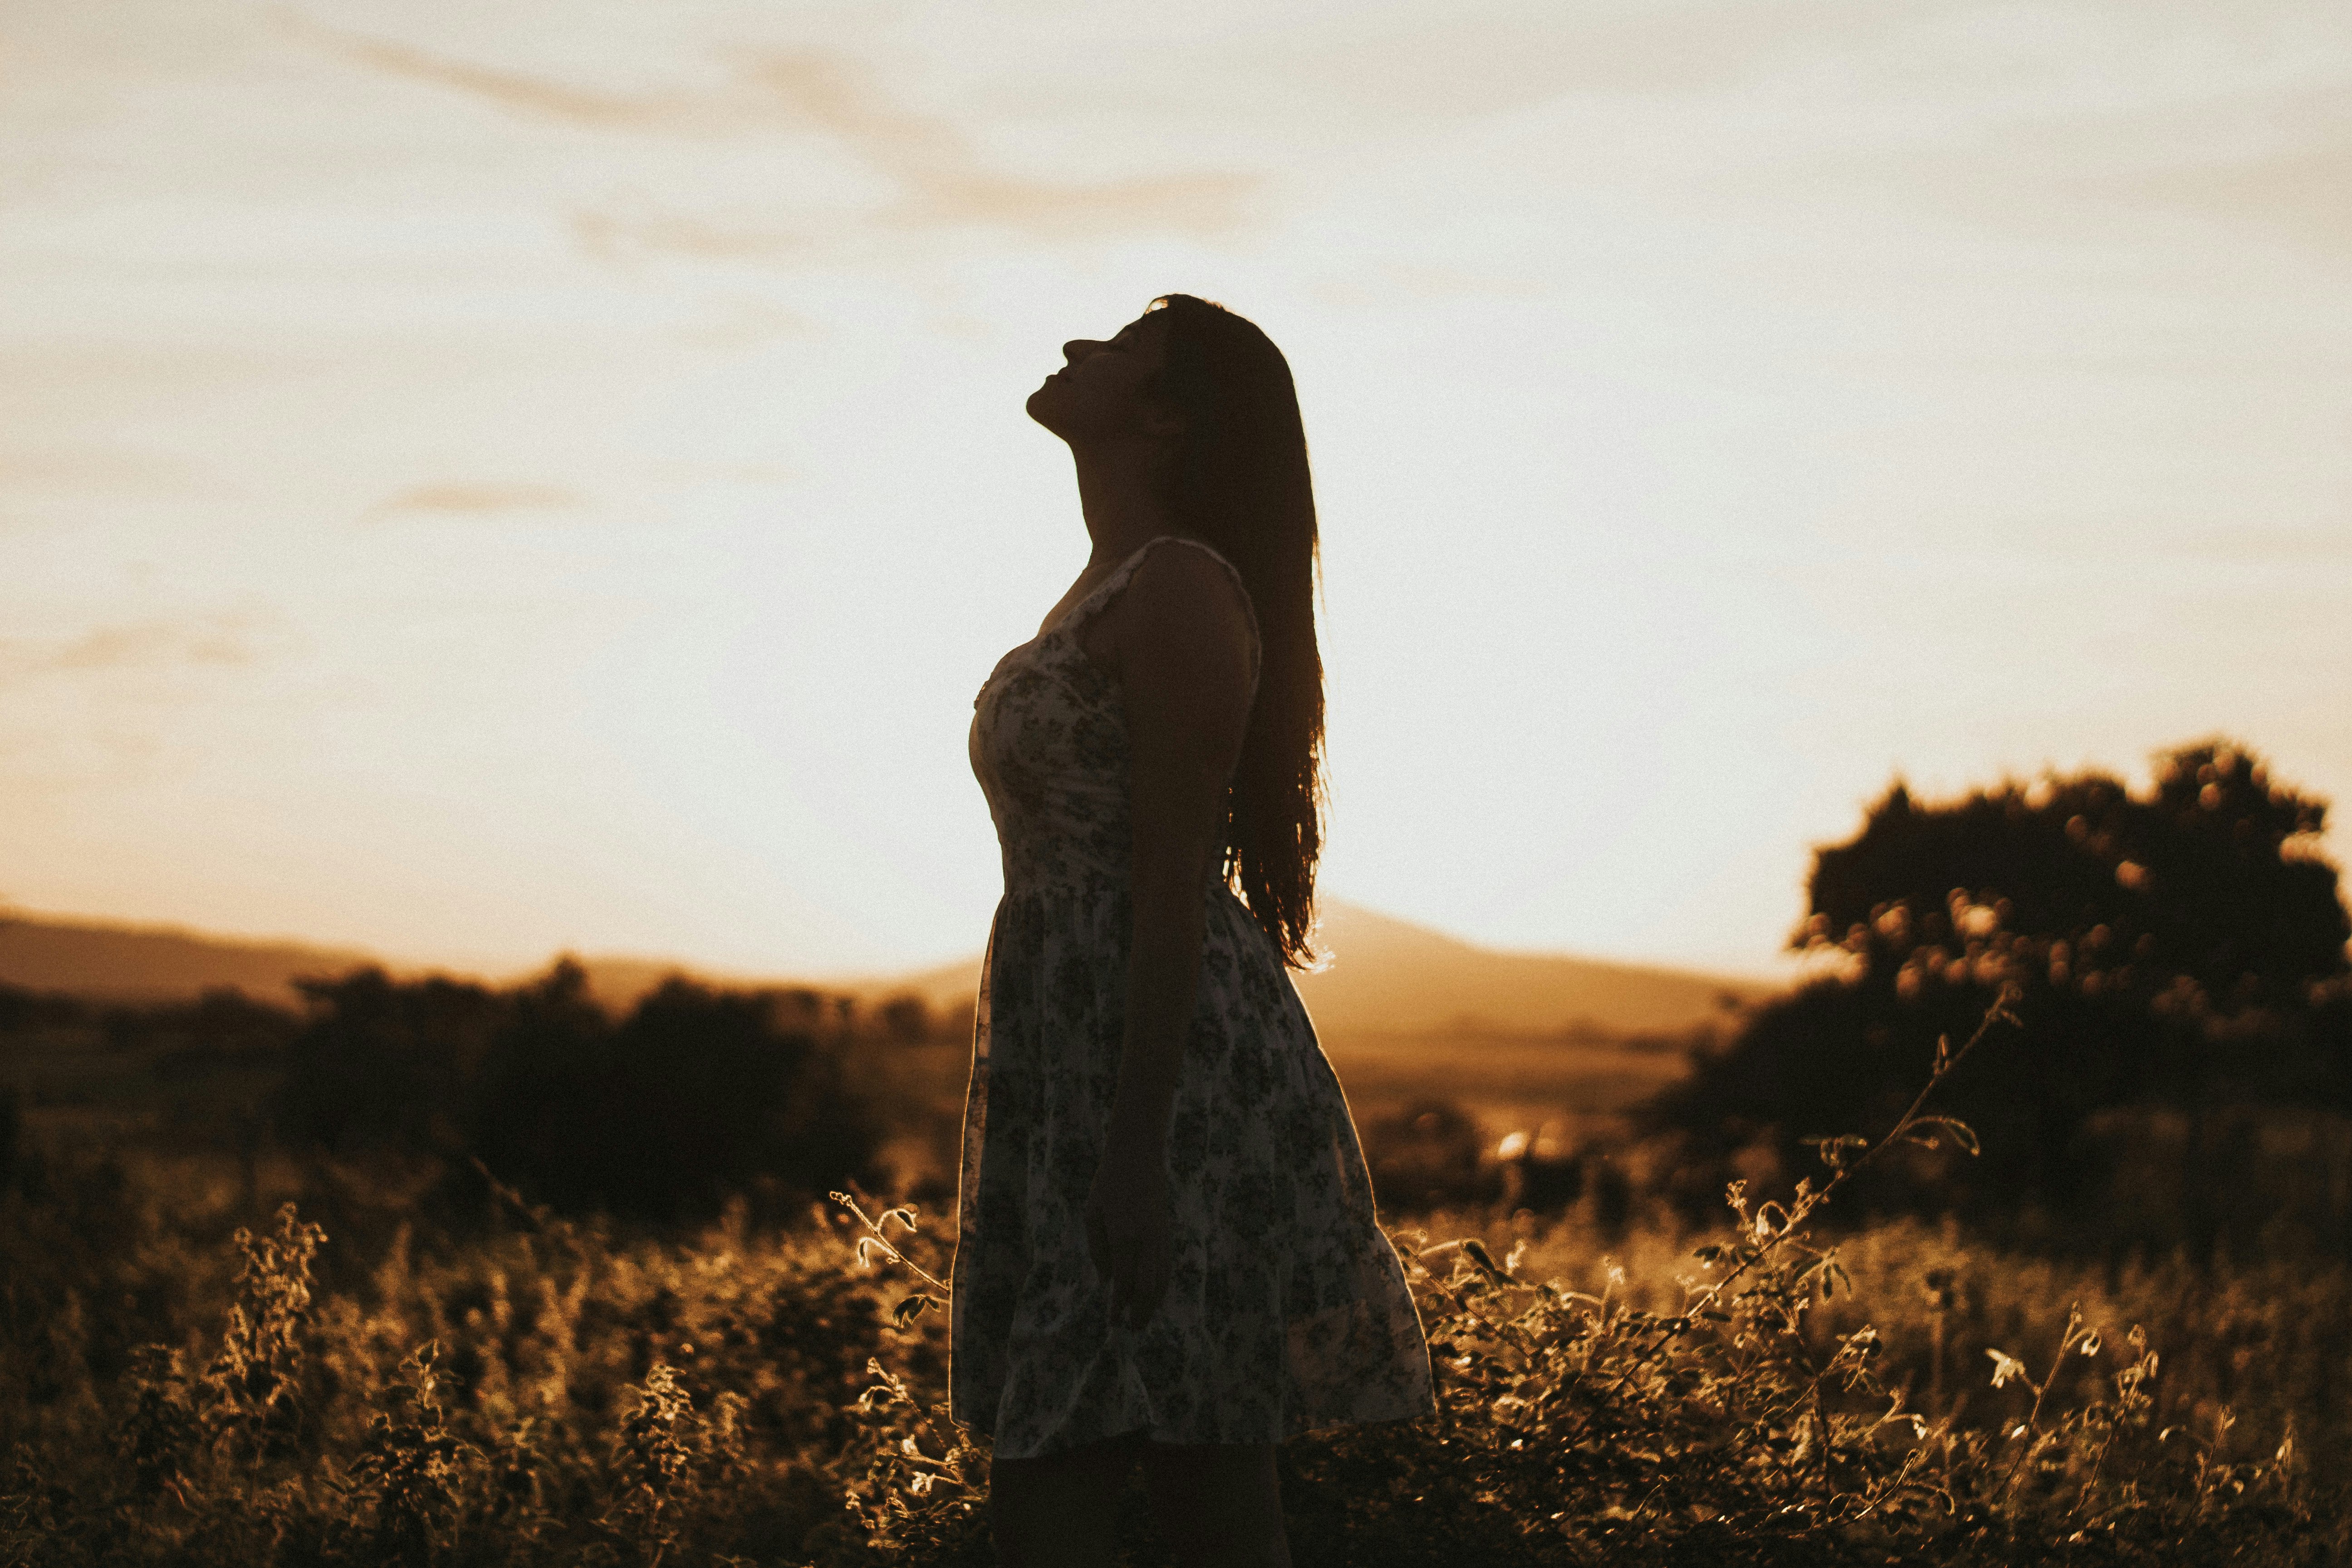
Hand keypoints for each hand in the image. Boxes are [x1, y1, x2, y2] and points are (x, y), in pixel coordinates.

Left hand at [1083, 1140, 1172, 1329]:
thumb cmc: (1108, 1184)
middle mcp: (1146, 1242)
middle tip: (1132, 1329)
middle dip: (1140, 1312)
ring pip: (1162, 1279)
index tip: (1112, 1322)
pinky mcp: (1167, 1232)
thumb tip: (1107, 1281)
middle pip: (1147, 1288)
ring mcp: (1161, 1237)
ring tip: (1144, 1318)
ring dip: (1154, 1302)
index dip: (1118, 1305)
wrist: (1138, 1157)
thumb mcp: (1092, 1214)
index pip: (1123, 1282)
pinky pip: (1167, 1266)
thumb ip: (1098, 1249)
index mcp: (1124, 1238)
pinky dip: (1162, 1285)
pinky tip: (1154, 1294)